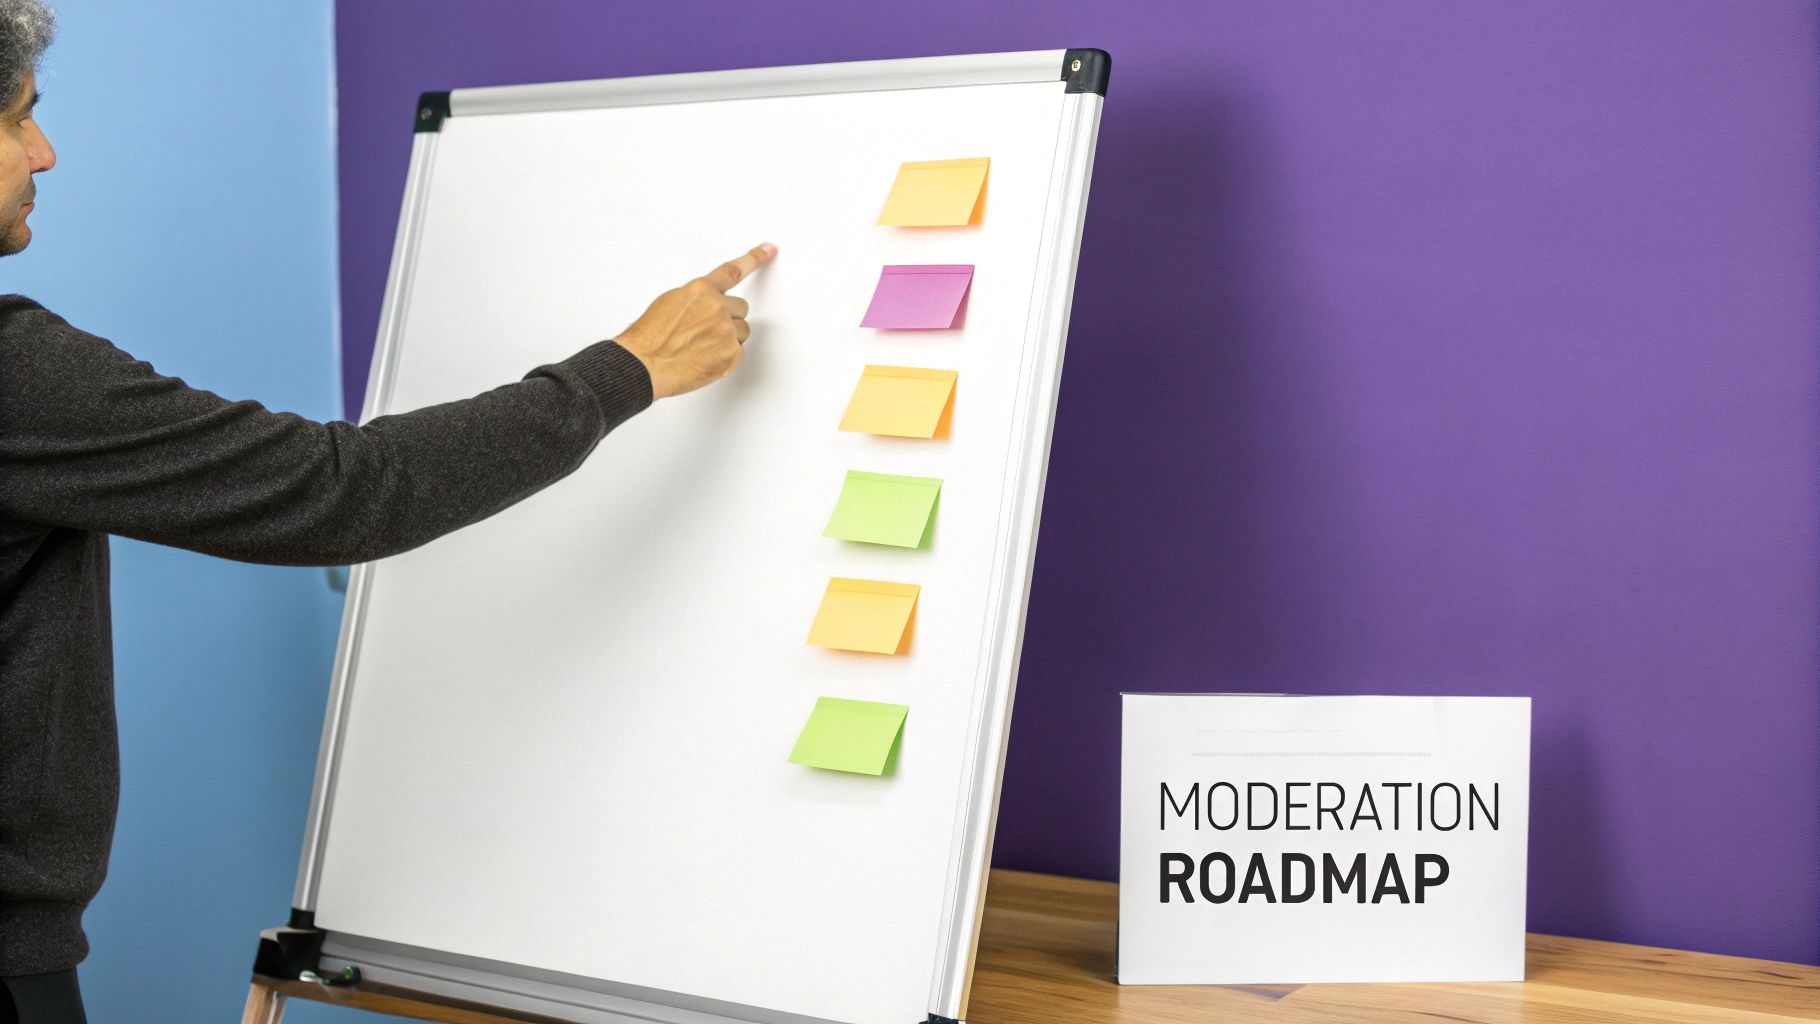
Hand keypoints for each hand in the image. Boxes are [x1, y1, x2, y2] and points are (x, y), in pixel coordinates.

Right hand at [614, 242, 776, 398]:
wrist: (644, 365)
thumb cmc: (650, 337)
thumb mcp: (669, 302)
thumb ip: (696, 299)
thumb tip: (708, 303)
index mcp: (700, 290)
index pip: (733, 271)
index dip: (754, 259)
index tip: (769, 250)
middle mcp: (716, 307)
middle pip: (741, 308)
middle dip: (728, 317)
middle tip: (705, 331)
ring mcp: (725, 331)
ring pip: (742, 331)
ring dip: (728, 338)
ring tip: (702, 346)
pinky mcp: (730, 354)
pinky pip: (738, 352)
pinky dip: (726, 357)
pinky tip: (705, 359)